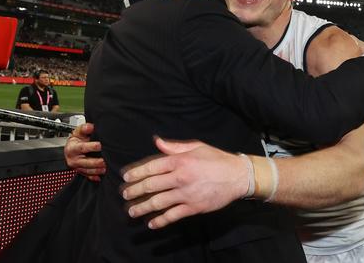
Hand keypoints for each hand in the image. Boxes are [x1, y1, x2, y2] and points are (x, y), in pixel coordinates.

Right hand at [64, 123, 105, 181]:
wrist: (71, 148)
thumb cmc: (77, 140)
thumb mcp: (78, 132)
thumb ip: (84, 128)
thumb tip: (90, 126)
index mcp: (72, 148)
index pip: (82, 148)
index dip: (92, 147)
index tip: (101, 145)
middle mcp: (73, 159)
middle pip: (86, 162)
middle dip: (97, 162)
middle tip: (107, 160)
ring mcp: (77, 167)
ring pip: (88, 170)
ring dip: (98, 170)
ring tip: (107, 167)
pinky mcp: (81, 172)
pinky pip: (88, 176)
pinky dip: (95, 177)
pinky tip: (101, 176)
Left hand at [121, 137, 248, 228]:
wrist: (238, 176)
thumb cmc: (217, 159)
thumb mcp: (197, 147)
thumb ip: (175, 146)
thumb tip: (157, 141)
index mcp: (180, 161)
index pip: (151, 167)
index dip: (136, 173)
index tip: (126, 178)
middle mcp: (181, 177)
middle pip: (150, 186)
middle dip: (134, 191)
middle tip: (125, 195)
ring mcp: (186, 194)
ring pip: (158, 202)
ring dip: (142, 208)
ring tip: (132, 211)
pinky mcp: (194, 207)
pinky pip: (172, 215)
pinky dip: (160, 221)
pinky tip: (151, 223)